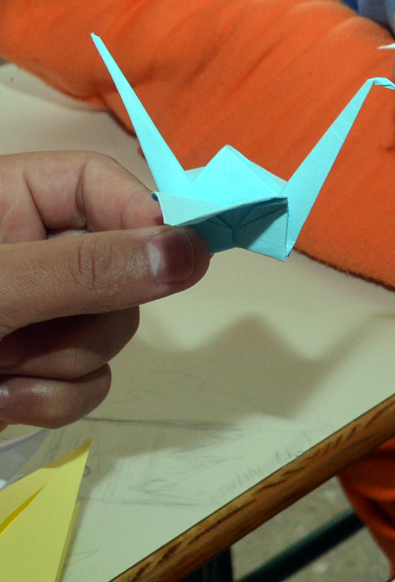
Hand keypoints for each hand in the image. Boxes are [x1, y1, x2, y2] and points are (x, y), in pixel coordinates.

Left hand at [0, 151, 210, 427]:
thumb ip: (88, 269)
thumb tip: (190, 252)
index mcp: (8, 202)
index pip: (99, 182)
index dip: (139, 217)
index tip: (169, 257)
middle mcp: (30, 253)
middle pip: (121, 268)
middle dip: (89, 316)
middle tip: (33, 330)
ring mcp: (35, 313)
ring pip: (110, 333)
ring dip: (63, 364)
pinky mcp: (36, 369)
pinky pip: (88, 382)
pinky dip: (52, 400)